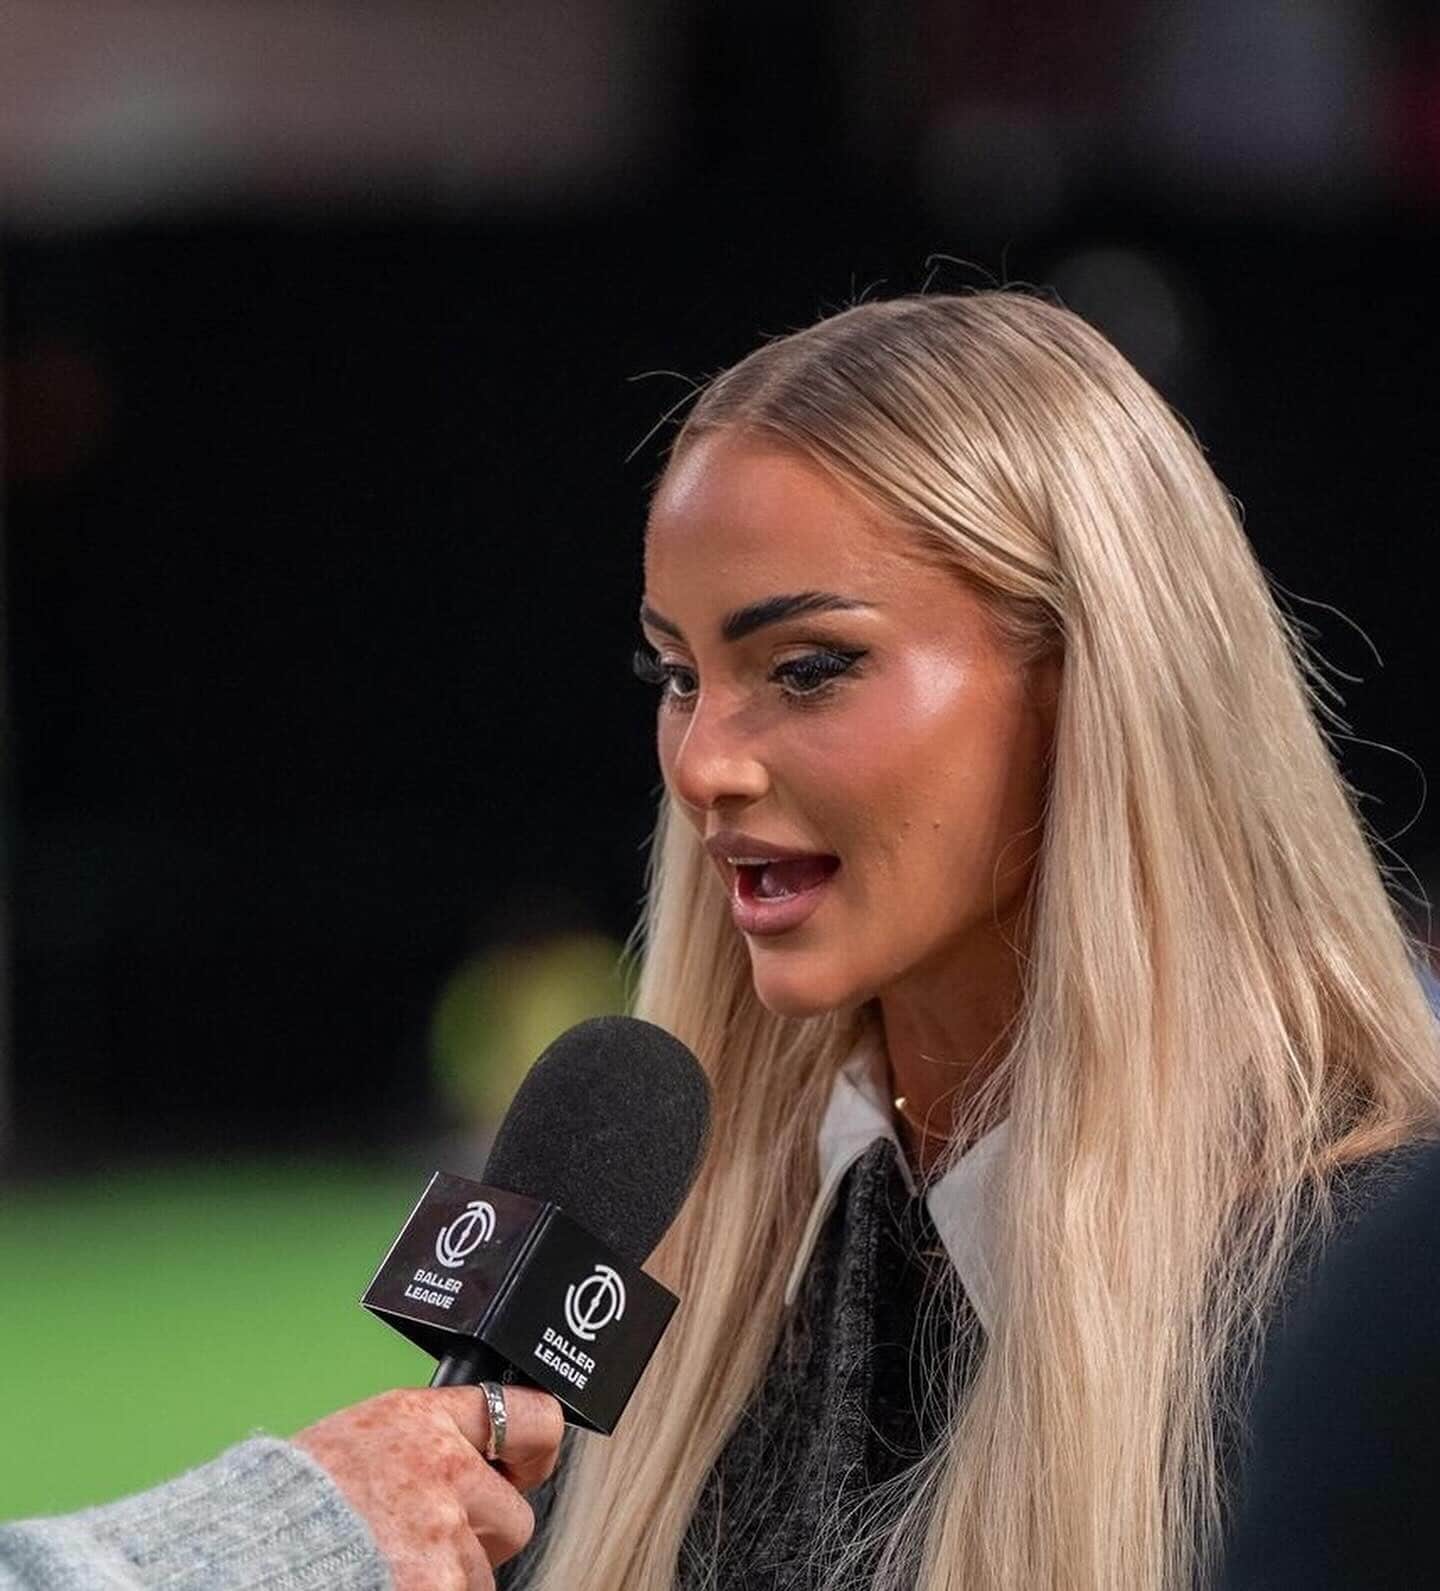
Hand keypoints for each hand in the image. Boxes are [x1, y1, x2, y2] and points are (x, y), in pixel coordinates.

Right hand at [294, 1384, 564, 1590]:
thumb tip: (480, 1463)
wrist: (246, 1551)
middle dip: (482, 1536)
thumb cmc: (292, 1502)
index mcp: (425, 1420)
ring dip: (449, 1577)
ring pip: (484, 1573)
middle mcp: (445, 1471)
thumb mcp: (362, 1437)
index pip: (530, 1417)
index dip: (535, 1448)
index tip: (527, 1464)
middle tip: (428, 1540)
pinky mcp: (436, 1586)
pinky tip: (390, 1579)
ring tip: (388, 1562)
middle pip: (515, 1516)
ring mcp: (444, 1535)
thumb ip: (427, 1443)